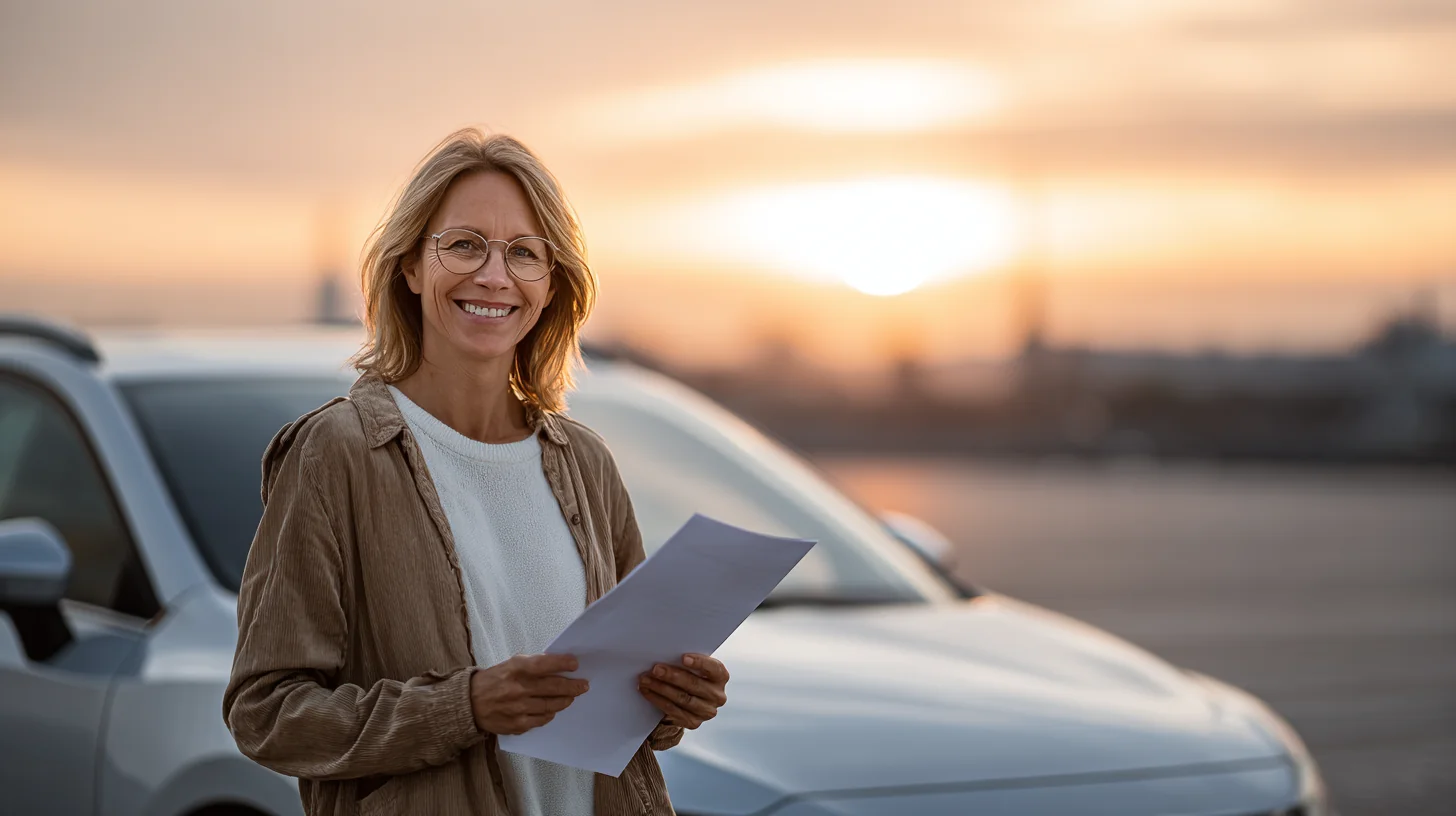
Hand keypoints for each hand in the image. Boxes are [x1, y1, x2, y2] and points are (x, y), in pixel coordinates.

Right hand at [469, 654, 588, 735]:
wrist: (469, 704)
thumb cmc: (493, 680)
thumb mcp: (509, 665)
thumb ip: (532, 665)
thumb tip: (558, 666)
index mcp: (515, 670)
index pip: (543, 665)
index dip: (561, 664)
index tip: (575, 664)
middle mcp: (517, 689)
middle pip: (552, 688)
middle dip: (572, 686)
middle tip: (583, 685)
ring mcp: (517, 709)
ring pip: (550, 706)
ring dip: (565, 701)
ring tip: (571, 696)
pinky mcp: (517, 725)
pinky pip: (541, 720)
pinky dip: (550, 714)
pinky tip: (553, 709)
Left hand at [638, 653, 728, 729]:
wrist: (690, 700)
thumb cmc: (690, 675)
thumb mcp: (694, 667)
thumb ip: (686, 662)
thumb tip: (665, 654)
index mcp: (721, 677)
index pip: (714, 669)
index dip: (699, 663)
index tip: (683, 658)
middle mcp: (717, 695)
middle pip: (694, 684)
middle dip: (672, 676)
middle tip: (655, 669)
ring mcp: (706, 711)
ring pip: (682, 698)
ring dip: (661, 688)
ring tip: (646, 680)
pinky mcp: (694, 722)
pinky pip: (673, 710)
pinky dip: (657, 700)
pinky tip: (647, 692)